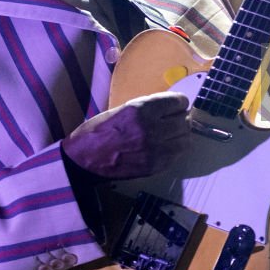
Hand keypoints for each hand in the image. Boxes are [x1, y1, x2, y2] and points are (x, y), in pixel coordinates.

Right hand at [61, 91, 191, 180]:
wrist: (85, 159)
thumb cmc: (99, 130)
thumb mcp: (123, 109)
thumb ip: (147, 108)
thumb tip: (170, 107)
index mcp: (140, 110)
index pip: (176, 102)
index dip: (179, 102)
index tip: (178, 104)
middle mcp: (151, 129)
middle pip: (183, 120)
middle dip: (181, 118)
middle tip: (175, 118)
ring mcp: (154, 150)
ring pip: (185, 139)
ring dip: (181, 134)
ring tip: (173, 133)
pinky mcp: (154, 167)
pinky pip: (177, 155)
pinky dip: (175, 148)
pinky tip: (167, 145)